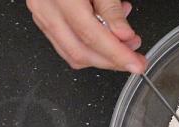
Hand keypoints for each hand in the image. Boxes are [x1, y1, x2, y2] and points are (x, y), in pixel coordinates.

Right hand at [27, 0, 146, 72]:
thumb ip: (111, 10)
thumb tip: (125, 36)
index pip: (92, 36)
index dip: (117, 54)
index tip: (137, 65)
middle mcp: (46, 8)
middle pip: (81, 51)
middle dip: (112, 61)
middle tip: (136, 57)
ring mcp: (41, 14)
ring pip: (71, 52)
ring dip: (102, 56)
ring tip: (125, 42)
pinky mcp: (42, 17)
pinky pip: (65, 43)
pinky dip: (89, 46)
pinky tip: (107, 33)